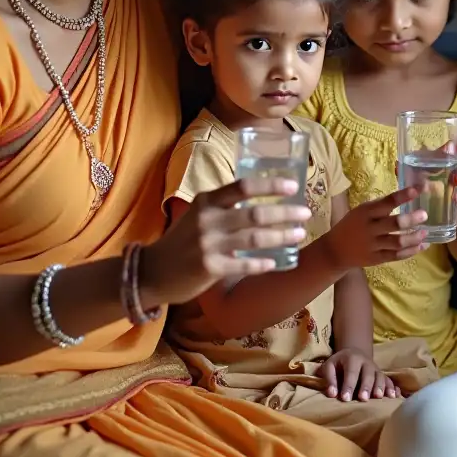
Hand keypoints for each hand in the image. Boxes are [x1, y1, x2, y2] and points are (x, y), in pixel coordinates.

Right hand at [144, 178, 311, 303]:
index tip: (293, 187)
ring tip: (298, 234)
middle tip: (305, 213)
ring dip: (281, 236)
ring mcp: (208, 244)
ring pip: (254, 238)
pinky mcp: (209, 268)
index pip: (243, 186)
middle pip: (254, 213)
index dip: (270, 185)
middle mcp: (207, 219)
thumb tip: (263, 201)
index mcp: (207, 201)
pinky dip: (262, 262)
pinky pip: (244, 263)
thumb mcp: (198, 215)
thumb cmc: (182, 241)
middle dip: (284, 213)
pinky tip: (276, 262)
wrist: (152, 272)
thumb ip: (224, 207)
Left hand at [316, 348, 399, 401]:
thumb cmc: (339, 363)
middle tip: (363, 399)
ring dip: (380, 387)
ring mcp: (376, 368)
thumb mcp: (330, 365)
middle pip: (368, 374)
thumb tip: (332, 394)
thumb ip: (329, 378)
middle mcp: (366, 362)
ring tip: (378, 397)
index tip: (345, 399)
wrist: (354, 353)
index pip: (351, 372)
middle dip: (366, 386)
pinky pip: (389, 380)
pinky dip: (392, 387)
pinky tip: (394, 396)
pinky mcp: (381, 374)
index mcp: (352, 358)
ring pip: (380, 376)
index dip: (348, 385)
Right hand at [326, 186, 428, 271]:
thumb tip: (408, 196)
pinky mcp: (377, 259)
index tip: (418, 189)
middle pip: (393, 224)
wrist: (335, 250)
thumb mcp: (361, 211)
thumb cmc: (352, 225)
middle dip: (410, 219)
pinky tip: (422, 245)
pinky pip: (396, 255)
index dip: (403, 195)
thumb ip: (381, 207)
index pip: (387, 202)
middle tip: (424, 214)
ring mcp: (373, 245)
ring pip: (397, 242)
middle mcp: (370, 228)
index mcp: (366, 212)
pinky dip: (411, 251)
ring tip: (425, 232)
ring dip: (414, 237)